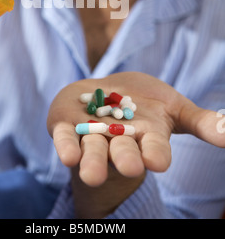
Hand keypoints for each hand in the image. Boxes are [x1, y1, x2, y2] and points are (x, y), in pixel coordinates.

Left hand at [47, 72, 224, 216]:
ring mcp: (91, 134)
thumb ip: (201, 122)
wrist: (109, 89)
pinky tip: (67, 155)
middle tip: (127, 167)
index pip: (154, 149)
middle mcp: (119, 141)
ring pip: (92, 149)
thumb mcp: (174, 107)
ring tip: (91, 174)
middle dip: (124, 159)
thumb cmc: (146, 102)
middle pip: (122, 153)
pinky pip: (65, 137)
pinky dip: (66, 145)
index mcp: (147, 138)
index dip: (155, 154)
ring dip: (91, 161)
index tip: (157, 160)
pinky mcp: (67, 124)